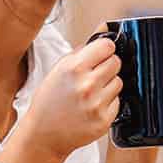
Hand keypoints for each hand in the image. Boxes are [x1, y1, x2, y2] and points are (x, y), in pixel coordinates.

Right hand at [15, 39, 122, 160]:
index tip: (100, 54)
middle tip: (94, 75)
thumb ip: (83, 49)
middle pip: (116, 62)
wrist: (43, 134)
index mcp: (73, 68)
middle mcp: (87, 85)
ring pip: (119, 82)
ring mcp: (97, 104)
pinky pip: (118, 102)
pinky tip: (92, 107)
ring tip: (92, 93)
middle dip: (107, 66)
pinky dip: (108, 103)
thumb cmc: (49, 101)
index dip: (104, 49)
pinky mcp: (104, 120)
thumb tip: (105, 27)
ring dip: (109, 85)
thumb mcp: (59, 69)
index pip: (107, 46)